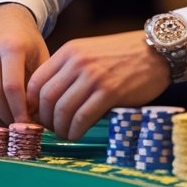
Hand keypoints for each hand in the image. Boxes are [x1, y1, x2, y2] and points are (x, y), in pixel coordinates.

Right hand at [0, 3, 48, 125]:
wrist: (2, 18)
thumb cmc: (26, 42)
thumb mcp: (40, 56)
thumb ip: (38, 84)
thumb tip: (34, 118)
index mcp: (12, 46)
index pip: (12, 86)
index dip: (18, 110)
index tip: (26, 123)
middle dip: (5, 115)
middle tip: (15, 126)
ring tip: (4, 121)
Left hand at [27, 30, 170, 140]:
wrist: (156, 51)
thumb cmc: (122, 55)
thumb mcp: (89, 52)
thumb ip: (69, 70)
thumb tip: (48, 100)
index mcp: (69, 51)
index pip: (35, 81)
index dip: (31, 104)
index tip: (36, 116)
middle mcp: (77, 62)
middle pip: (45, 98)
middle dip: (44, 119)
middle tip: (50, 129)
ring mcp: (93, 77)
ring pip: (62, 110)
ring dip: (59, 128)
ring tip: (65, 134)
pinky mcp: (110, 92)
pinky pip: (82, 118)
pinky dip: (75, 131)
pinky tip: (77, 135)